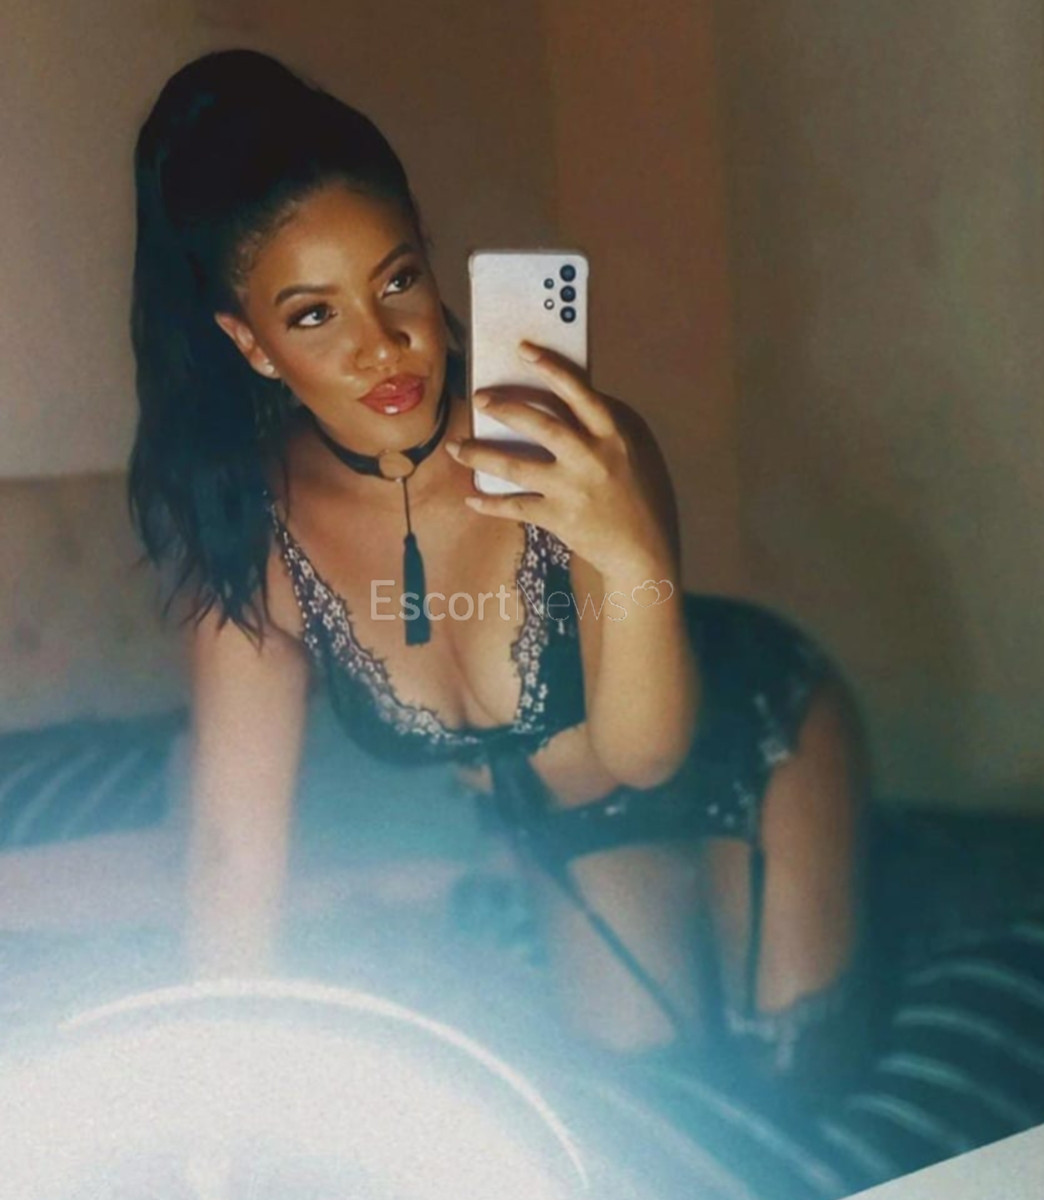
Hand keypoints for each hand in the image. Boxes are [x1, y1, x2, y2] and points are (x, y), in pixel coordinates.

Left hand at [445, 341, 675, 576]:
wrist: (644, 550)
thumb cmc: (640, 496)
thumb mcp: (634, 452)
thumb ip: (604, 426)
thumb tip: (566, 397)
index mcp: (613, 436)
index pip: (580, 393)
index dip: (551, 368)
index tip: (524, 349)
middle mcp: (592, 459)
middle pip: (541, 424)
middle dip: (505, 408)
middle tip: (480, 398)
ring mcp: (573, 489)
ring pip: (516, 465)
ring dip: (480, 454)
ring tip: (456, 446)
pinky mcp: (558, 518)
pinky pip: (515, 506)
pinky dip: (491, 503)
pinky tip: (472, 498)